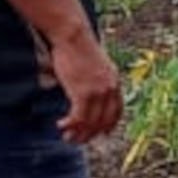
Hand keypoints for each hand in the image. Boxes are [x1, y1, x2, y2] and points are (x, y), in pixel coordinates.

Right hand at [43, 26, 122, 142]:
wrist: (73, 36)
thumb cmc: (79, 47)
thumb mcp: (95, 65)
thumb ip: (96, 79)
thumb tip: (86, 90)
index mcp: (115, 82)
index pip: (117, 111)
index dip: (110, 125)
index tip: (103, 134)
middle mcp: (110, 89)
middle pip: (103, 121)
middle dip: (90, 134)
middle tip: (77, 140)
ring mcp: (98, 92)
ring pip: (90, 122)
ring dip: (78, 133)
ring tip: (67, 138)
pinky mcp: (83, 93)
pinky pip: (78, 117)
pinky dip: (70, 124)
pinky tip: (61, 125)